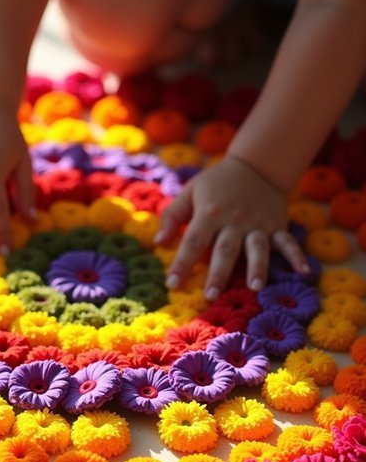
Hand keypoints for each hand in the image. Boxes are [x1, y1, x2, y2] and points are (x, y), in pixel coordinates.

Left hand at [155, 155, 309, 298]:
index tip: (172, 284)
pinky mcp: (277, 225)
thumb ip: (173, 216)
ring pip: (257, 248)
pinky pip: (287, 242)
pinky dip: (296, 256)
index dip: (182, 263)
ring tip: (254, 288)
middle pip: (225, 250)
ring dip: (256, 268)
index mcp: (209, 212)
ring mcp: (258, 223)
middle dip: (218, 273)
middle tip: (210, 296)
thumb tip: (158, 243)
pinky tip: (302, 272)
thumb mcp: (190, 192)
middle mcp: (234, 219)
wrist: (255, 165)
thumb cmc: (216, 184)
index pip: (193, 241)